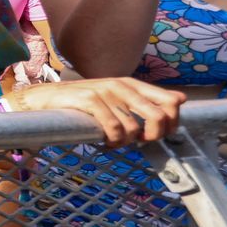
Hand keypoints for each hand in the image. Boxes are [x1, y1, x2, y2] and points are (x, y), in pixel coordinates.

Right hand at [5, 78, 184, 147]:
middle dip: (153, 136)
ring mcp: (105, 91)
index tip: (158, 134)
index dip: (172, 123)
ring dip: (125, 142)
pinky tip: (103, 141)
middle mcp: (121, 85)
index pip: (170, 102)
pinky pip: (113, 128)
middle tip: (137, 141)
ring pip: (134, 128)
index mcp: (131, 84)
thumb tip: (181, 99)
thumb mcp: (117, 98)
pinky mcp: (90, 100)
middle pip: (158, 117)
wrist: (45, 99)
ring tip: (112, 141)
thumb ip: (147, 99)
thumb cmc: (82, 103)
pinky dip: (111, 140)